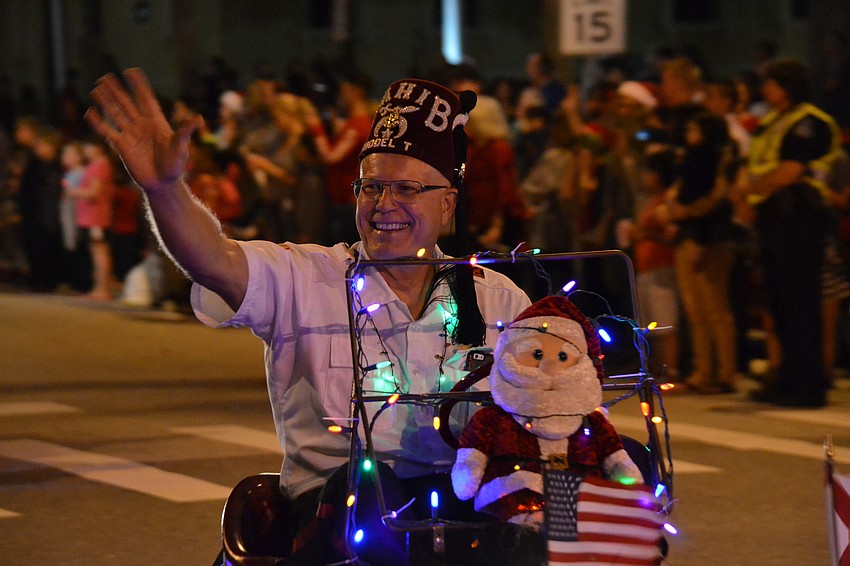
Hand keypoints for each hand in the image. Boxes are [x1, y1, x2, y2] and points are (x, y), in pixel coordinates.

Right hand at [85, 68, 202, 194]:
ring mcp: (131, 135)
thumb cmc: (175, 166)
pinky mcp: (122, 147)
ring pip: (116, 114)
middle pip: (127, 104)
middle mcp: (142, 126)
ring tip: (96, 89)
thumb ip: (186, 132)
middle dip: (117, 90)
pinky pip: (108, 133)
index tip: (131, 71)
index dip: (139, 86)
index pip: (146, 99)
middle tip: (106, 76)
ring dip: (106, 102)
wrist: (163, 185)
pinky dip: (99, 124)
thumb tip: (199, 119)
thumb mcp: (181, 147)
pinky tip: (90, 113)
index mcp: (156, 122)